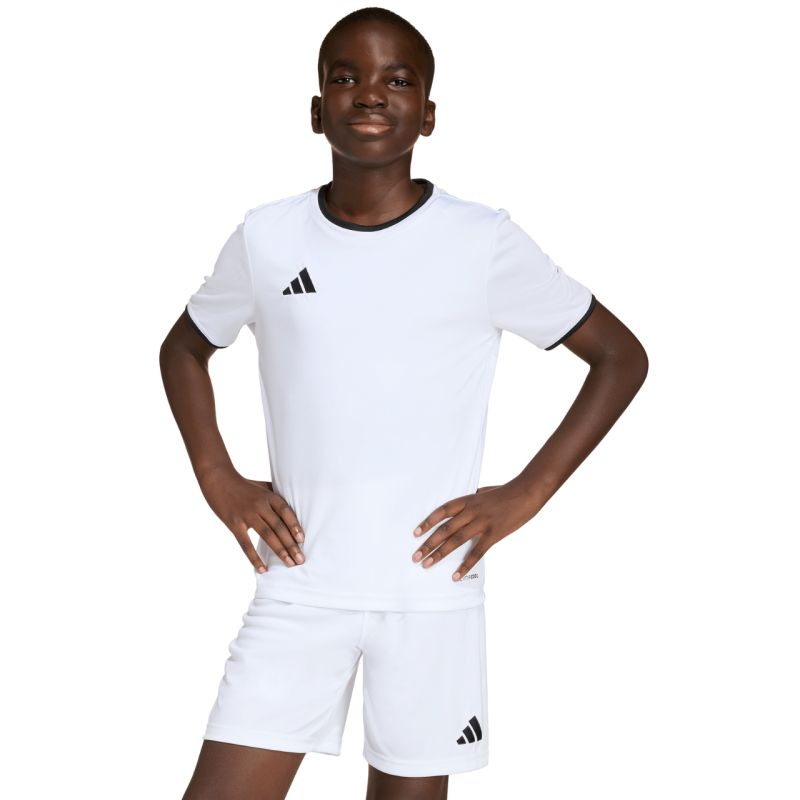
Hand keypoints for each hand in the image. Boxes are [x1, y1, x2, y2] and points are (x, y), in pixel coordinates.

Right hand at [199, 469, 304, 572]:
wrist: (218, 479)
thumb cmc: (243, 485)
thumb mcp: (262, 486)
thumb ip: (276, 496)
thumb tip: (294, 507)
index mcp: (269, 496)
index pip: (286, 512)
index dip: (295, 526)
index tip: (302, 540)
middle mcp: (260, 505)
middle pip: (279, 527)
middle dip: (291, 545)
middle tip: (301, 560)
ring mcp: (247, 514)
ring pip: (267, 535)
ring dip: (280, 551)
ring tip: (290, 563)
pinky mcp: (234, 523)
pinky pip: (246, 544)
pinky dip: (254, 558)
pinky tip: (263, 569)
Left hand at [411, 482, 536, 580]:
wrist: (527, 492)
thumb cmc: (505, 491)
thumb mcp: (484, 491)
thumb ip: (471, 499)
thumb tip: (461, 507)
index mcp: (467, 500)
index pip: (442, 511)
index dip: (427, 522)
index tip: (415, 533)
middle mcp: (471, 511)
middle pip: (445, 529)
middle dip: (428, 544)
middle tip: (415, 556)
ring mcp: (482, 523)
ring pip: (456, 541)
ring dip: (440, 554)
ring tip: (427, 565)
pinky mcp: (494, 534)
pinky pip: (477, 552)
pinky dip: (465, 565)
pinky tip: (455, 575)